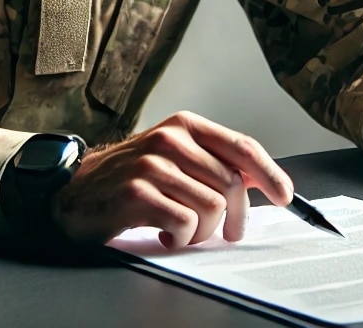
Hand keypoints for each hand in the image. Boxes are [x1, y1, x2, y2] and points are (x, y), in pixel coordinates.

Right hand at [50, 110, 292, 247]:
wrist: (77, 192)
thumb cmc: (131, 178)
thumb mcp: (174, 158)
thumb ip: (213, 161)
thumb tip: (261, 179)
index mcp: (184, 125)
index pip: (241, 146)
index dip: (269, 173)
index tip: (284, 195)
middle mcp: (170, 138)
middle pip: (231, 183)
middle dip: (233, 217)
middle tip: (225, 232)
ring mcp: (152, 164)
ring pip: (211, 207)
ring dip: (203, 231)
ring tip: (183, 229)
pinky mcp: (137, 192)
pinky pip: (185, 223)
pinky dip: (181, 238)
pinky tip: (166, 234)